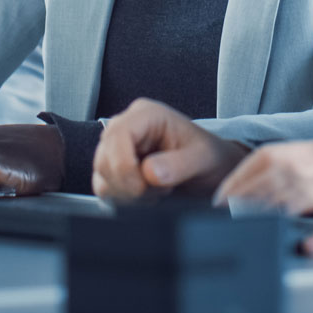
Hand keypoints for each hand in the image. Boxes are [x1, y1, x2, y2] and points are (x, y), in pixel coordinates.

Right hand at [93, 98, 249, 201]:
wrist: (210, 168)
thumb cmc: (208, 156)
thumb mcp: (201, 158)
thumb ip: (178, 164)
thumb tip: (149, 173)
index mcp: (146, 114)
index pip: (117, 135)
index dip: (124, 166)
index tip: (142, 189)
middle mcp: (127, 126)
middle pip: (104, 157)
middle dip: (128, 183)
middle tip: (159, 189)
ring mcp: (118, 147)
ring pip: (101, 174)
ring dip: (127, 192)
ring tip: (157, 190)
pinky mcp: (115, 167)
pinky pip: (104, 186)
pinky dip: (124, 198)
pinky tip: (147, 194)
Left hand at [214, 139, 312, 254]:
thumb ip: (295, 173)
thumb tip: (245, 194)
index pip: (273, 155)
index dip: (243, 178)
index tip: (220, 201)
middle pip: (289, 171)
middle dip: (255, 195)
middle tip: (231, 217)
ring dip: (284, 207)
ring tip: (258, 224)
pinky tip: (312, 248)